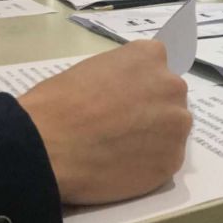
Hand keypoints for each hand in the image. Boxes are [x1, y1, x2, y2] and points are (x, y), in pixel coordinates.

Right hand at [18, 40, 192, 204]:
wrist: (46, 147)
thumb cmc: (58, 104)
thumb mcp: (93, 69)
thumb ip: (122, 76)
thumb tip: (129, 92)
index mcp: (150, 56)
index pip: (156, 67)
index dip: (140, 85)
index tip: (125, 99)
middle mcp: (172, 85)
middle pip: (169, 97)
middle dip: (151, 110)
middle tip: (122, 127)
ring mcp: (176, 123)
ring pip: (172, 129)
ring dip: (154, 137)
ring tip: (120, 149)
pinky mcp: (172, 159)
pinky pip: (166, 159)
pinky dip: (149, 164)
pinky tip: (123, 166)